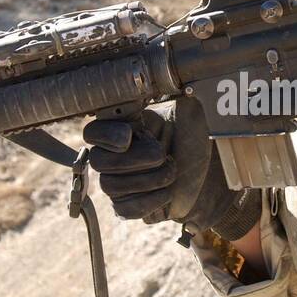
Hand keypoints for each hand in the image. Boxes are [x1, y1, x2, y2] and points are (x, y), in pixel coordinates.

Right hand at [82, 97, 259, 239]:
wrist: (204, 173)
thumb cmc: (190, 139)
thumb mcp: (186, 112)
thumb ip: (174, 97)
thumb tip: (175, 87)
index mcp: (120, 127)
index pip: (92, 131)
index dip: (106, 135)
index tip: (130, 136)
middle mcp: (111, 154)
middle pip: (99, 161)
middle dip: (137, 160)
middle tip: (162, 155)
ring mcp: (116, 182)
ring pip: (111, 187)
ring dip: (149, 180)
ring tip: (171, 172)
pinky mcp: (127, 206)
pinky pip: (125, 210)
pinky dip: (150, 203)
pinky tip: (166, 193)